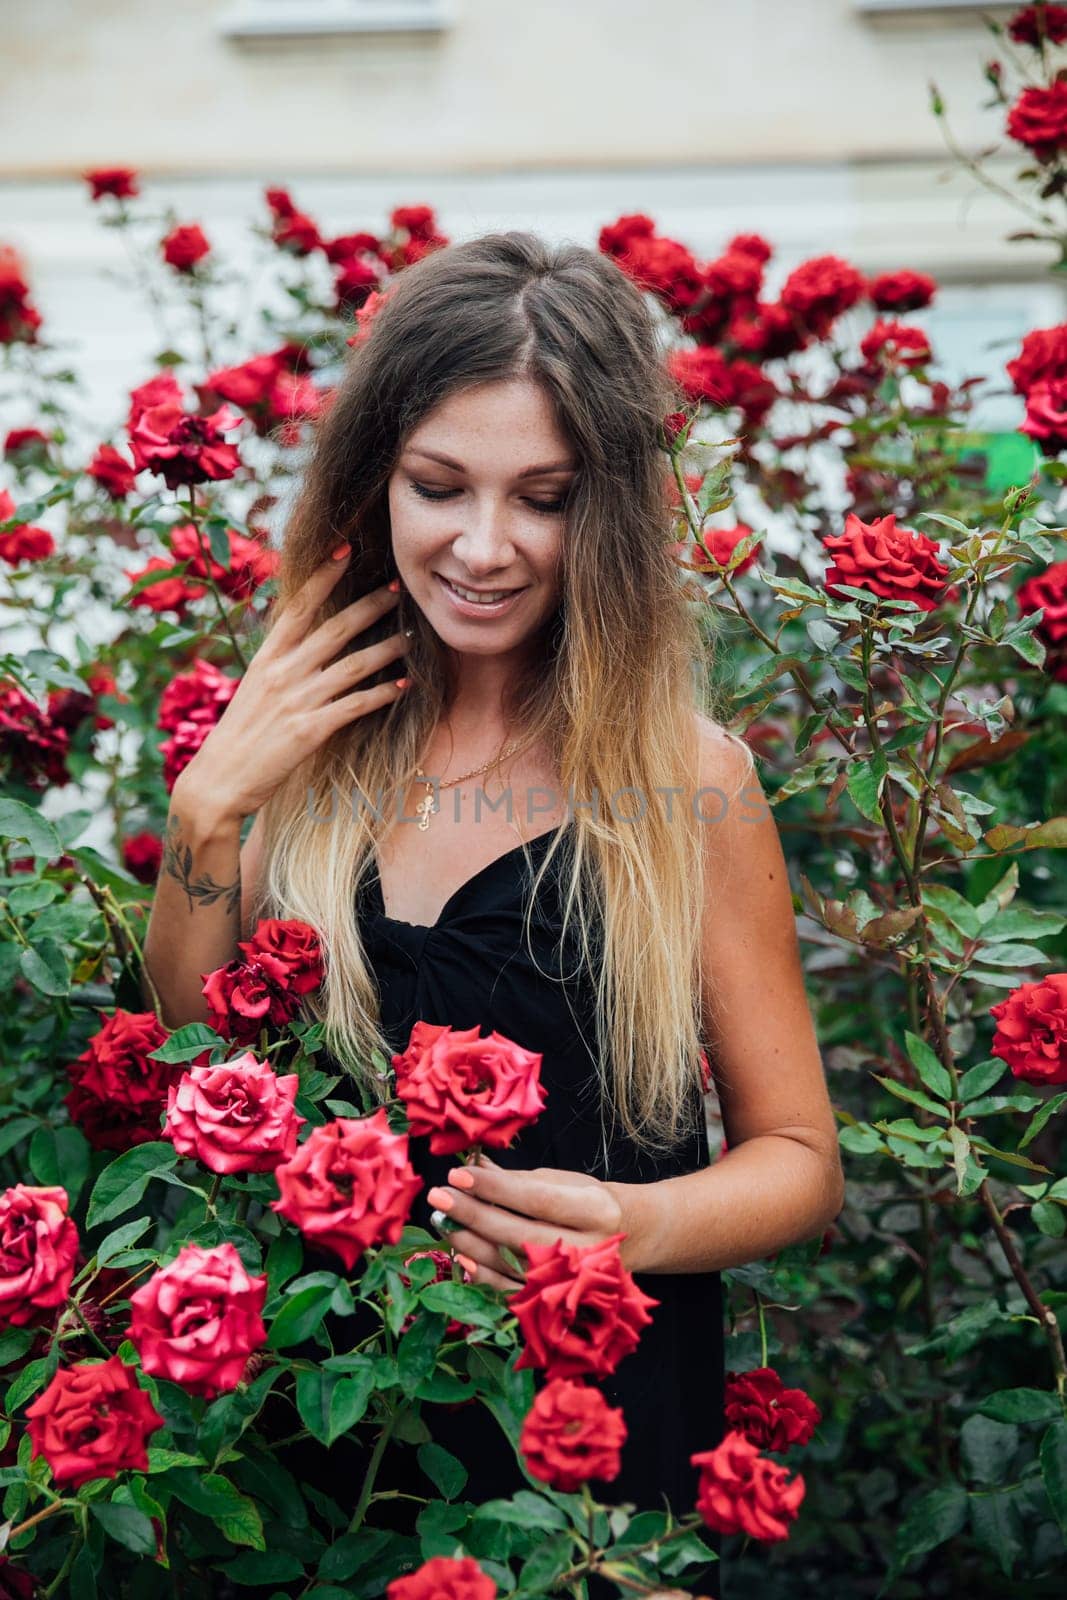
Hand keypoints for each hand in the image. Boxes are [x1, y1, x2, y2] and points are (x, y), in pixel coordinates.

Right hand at [177, 547, 409, 821]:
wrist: (217, 782)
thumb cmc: (239, 738)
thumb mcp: (254, 690)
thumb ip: (281, 666)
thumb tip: (306, 644)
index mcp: (266, 658)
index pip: (298, 606)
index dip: (324, 576)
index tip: (346, 550)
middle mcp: (282, 673)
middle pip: (334, 629)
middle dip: (370, 606)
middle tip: (398, 588)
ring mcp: (297, 701)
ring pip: (352, 665)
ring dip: (387, 649)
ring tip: (412, 636)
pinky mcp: (310, 731)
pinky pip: (355, 705)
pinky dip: (382, 694)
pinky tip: (404, 685)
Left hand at [425, 1154, 636, 1293]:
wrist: (629, 1238)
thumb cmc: (588, 1203)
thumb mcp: (564, 1181)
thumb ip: (517, 1178)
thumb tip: (472, 1165)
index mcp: (595, 1210)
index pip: (536, 1198)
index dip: (494, 1187)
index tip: (459, 1173)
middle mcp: (586, 1249)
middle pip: (518, 1233)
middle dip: (473, 1213)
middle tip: (439, 1195)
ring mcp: (572, 1281)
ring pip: (510, 1265)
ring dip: (469, 1242)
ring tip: (444, 1220)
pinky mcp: (557, 1301)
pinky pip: (510, 1292)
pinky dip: (482, 1275)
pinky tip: (461, 1254)